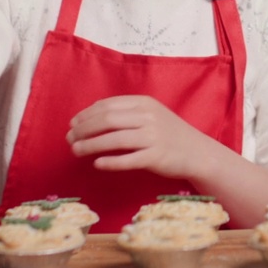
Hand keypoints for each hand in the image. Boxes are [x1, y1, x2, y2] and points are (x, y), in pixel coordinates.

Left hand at [66, 95, 214, 178]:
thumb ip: (125, 112)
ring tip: (76, 151)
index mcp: (144, 103)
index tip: (72, 124)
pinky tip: (98, 164)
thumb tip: (91, 114)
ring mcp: (153, 137)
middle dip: (83, 129)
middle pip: (108, 120)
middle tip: (69, 139)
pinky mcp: (156, 157)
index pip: (108, 105)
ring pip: (114, 139)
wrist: (197, 152)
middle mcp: (148, 117)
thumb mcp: (150, 114)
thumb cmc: (169, 134)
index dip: (86, 115)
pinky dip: (111, 161)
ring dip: (90, 145)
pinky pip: (128, 159)